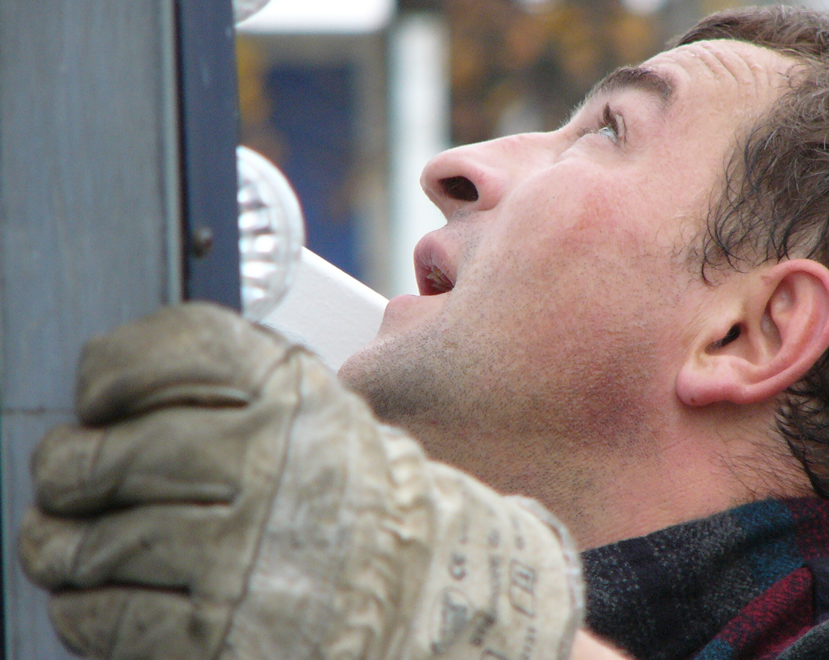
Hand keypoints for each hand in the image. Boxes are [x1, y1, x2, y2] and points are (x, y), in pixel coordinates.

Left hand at [19, 303, 582, 659]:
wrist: (423, 590)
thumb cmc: (357, 498)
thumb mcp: (318, 409)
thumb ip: (237, 383)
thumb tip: (115, 395)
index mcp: (297, 398)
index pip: (177, 350)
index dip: (113, 368)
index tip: (98, 394)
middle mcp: (273, 467)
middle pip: (117, 452)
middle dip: (71, 468)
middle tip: (67, 473)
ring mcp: (247, 555)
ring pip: (99, 541)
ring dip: (63, 544)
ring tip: (64, 541)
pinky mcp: (226, 635)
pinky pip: (110, 618)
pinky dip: (85, 609)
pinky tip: (99, 595)